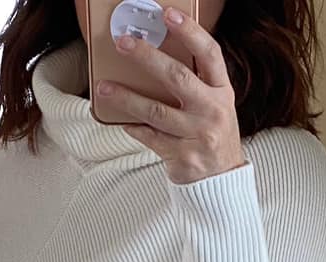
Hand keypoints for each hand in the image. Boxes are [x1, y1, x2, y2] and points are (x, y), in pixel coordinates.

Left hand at [98, 6, 244, 184]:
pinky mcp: (180, 155)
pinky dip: (133, 126)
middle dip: (147, 57)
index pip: (209, 54)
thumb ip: (196, 83)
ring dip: (126, 97)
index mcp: (221, 92)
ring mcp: (196, 135)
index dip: (190, 32)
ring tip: (104, 87)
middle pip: (177, 77)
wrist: (221, 180)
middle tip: (124, 43)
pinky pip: (149, 136)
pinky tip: (119, 118)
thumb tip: (157, 55)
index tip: (168, 14)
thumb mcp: (215, 105)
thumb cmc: (212, 135)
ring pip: (156, 111)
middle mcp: (212, 111)